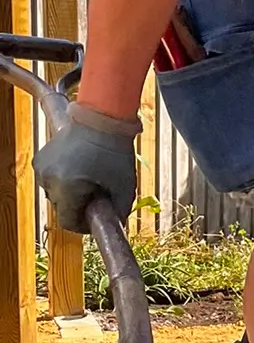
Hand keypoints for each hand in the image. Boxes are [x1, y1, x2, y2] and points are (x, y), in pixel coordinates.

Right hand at [35, 104, 139, 233]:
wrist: (102, 117)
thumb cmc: (114, 151)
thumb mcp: (124, 187)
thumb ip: (118, 212)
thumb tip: (113, 225)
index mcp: (66, 188)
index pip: (69, 222)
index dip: (85, 225)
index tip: (98, 217)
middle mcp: (48, 179)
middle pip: (62, 208)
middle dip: (80, 206)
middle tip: (99, 193)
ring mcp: (41, 168)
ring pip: (56, 195)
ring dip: (72, 193)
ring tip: (91, 177)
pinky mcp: (40, 159)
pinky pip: (52, 180)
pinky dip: (65, 180)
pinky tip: (80, 168)